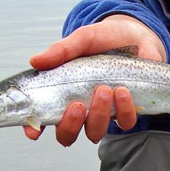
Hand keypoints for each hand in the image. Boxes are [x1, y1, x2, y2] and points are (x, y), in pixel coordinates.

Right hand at [23, 15, 165, 145]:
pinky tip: (123, 90)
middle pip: (66, 135)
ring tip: (104, 89)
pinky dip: (124, 110)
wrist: (136, 35)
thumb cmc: (104, 38)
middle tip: (77, 105)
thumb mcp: (83, 38)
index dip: (34, 128)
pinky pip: (124, 123)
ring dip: (98, 115)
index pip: (41, 117)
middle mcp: (80, 107)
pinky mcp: (126, 110)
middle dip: (70, 125)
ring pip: (95, 132)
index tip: (34, 130)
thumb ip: (61, 50)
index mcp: (62, 92)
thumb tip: (35, 61)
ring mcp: (103, 112)